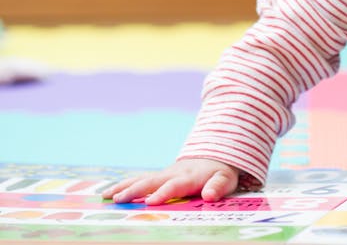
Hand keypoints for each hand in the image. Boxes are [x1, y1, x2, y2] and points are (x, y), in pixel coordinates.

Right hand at [101, 158, 239, 204]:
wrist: (212, 157)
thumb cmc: (218, 173)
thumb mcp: (225, 179)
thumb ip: (218, 187)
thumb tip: (209, 196)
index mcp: (188, 177)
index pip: (174, 186)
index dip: (163, 193)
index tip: (150, 202)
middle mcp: (171, 175)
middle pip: (151, 182)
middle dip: (134, 191)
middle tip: (119, 200)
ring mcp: (162, 175)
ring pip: (140, 180)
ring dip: (123, 187)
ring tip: (106, 197)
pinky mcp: (156, 177)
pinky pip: (137, 181)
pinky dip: (122, 186)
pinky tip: (106, 194)